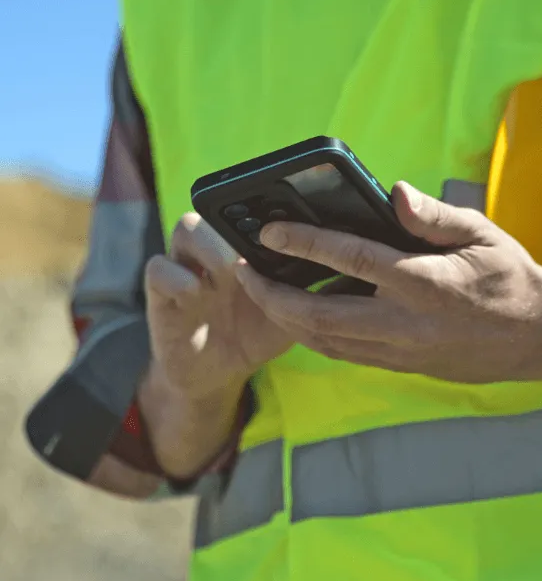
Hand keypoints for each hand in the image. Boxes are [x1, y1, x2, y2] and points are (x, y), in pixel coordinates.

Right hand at [144, 213, 292, 402]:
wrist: (220, 372)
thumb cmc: (259, 333)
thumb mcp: (292, 311)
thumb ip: (310, 288)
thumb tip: (345, 268)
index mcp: (248, 248)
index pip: (252, 210)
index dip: (269, 211)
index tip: (289, 227)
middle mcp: (216, 250)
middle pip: (218, 208)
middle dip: (239, 225)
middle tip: (260, 251)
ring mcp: (187, 268)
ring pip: (186, 226)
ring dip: (211, 247)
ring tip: (230, 273)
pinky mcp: (160, 293)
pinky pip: (158, 268)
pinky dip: (178, 278)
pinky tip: (199, 294)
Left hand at [235, 182, 541, 382]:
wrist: (537, 336)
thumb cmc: (510, 277)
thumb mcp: (481, 233)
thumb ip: (433, 215)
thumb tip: (394, 193)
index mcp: (423, 282)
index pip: (349, 259)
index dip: (303, 242)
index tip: (268, 231)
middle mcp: (404, 322)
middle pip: (318, 315)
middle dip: (272, 294)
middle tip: (243, 271)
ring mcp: (401, 351)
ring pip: (325, 342)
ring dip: (286, 318)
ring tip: (262, 292)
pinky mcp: (403, 366)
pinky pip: (345, 354)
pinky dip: (315, 335)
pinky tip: (302, 316)